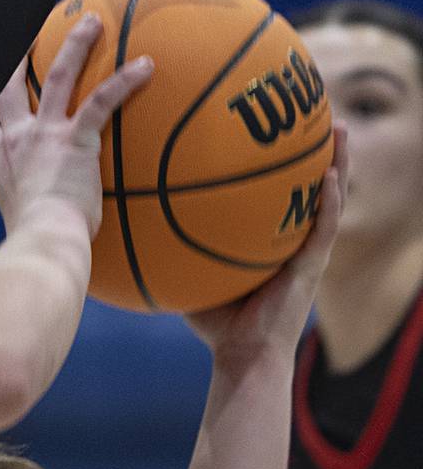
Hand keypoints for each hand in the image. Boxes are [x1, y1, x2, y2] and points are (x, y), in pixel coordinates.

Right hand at [0, 13, 151, 238]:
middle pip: (11, 87)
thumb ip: (27, 212)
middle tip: (30, 34)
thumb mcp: (19, 222)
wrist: (41, 241)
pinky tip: (147, 65)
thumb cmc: (34, 242)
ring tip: (91, 21)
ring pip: (56, 78)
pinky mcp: (75, 140)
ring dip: (74, 46)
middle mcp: (16, 140)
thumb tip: (40, 233)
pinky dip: (124, 81)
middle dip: (18, 57)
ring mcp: (44, 136)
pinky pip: (101, 101)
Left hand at [185, 125, 347, 363]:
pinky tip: (332, 175)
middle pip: (308, 185)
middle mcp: (292, 240)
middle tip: (314, 111)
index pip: (276, 192)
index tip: (272, 125)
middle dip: (313, 149)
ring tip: (340, 129)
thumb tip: (126, 220)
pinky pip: (325, 228)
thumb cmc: (214, 323)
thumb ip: (166, 248)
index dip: (279, 161)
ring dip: (338, 163)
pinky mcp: (314, 268)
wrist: (242, 357)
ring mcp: (308, 253)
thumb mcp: (188, 274)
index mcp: (269, 239)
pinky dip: (331, 202)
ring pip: (330, 199)